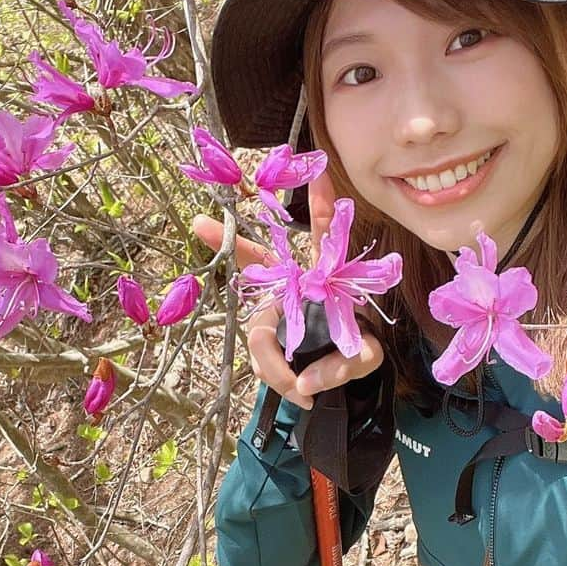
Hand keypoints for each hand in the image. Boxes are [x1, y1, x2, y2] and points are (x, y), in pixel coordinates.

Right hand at [191, 170, 383, 409]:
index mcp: (326, 278)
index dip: (322, 206)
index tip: (319, 169)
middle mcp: (294, 288)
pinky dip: (284, 382)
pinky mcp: (265, 340)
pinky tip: (306, 396)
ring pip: (261, 335)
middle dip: (232, 245)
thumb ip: (348, 363)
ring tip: (308, 392)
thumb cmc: (354, 349)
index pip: (324, 238)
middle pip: (260, 271)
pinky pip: (263, 361)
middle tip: (201, 225)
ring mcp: (274, 313)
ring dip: (282, 369)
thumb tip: (307, 382)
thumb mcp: (365, 357)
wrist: (336, 372)